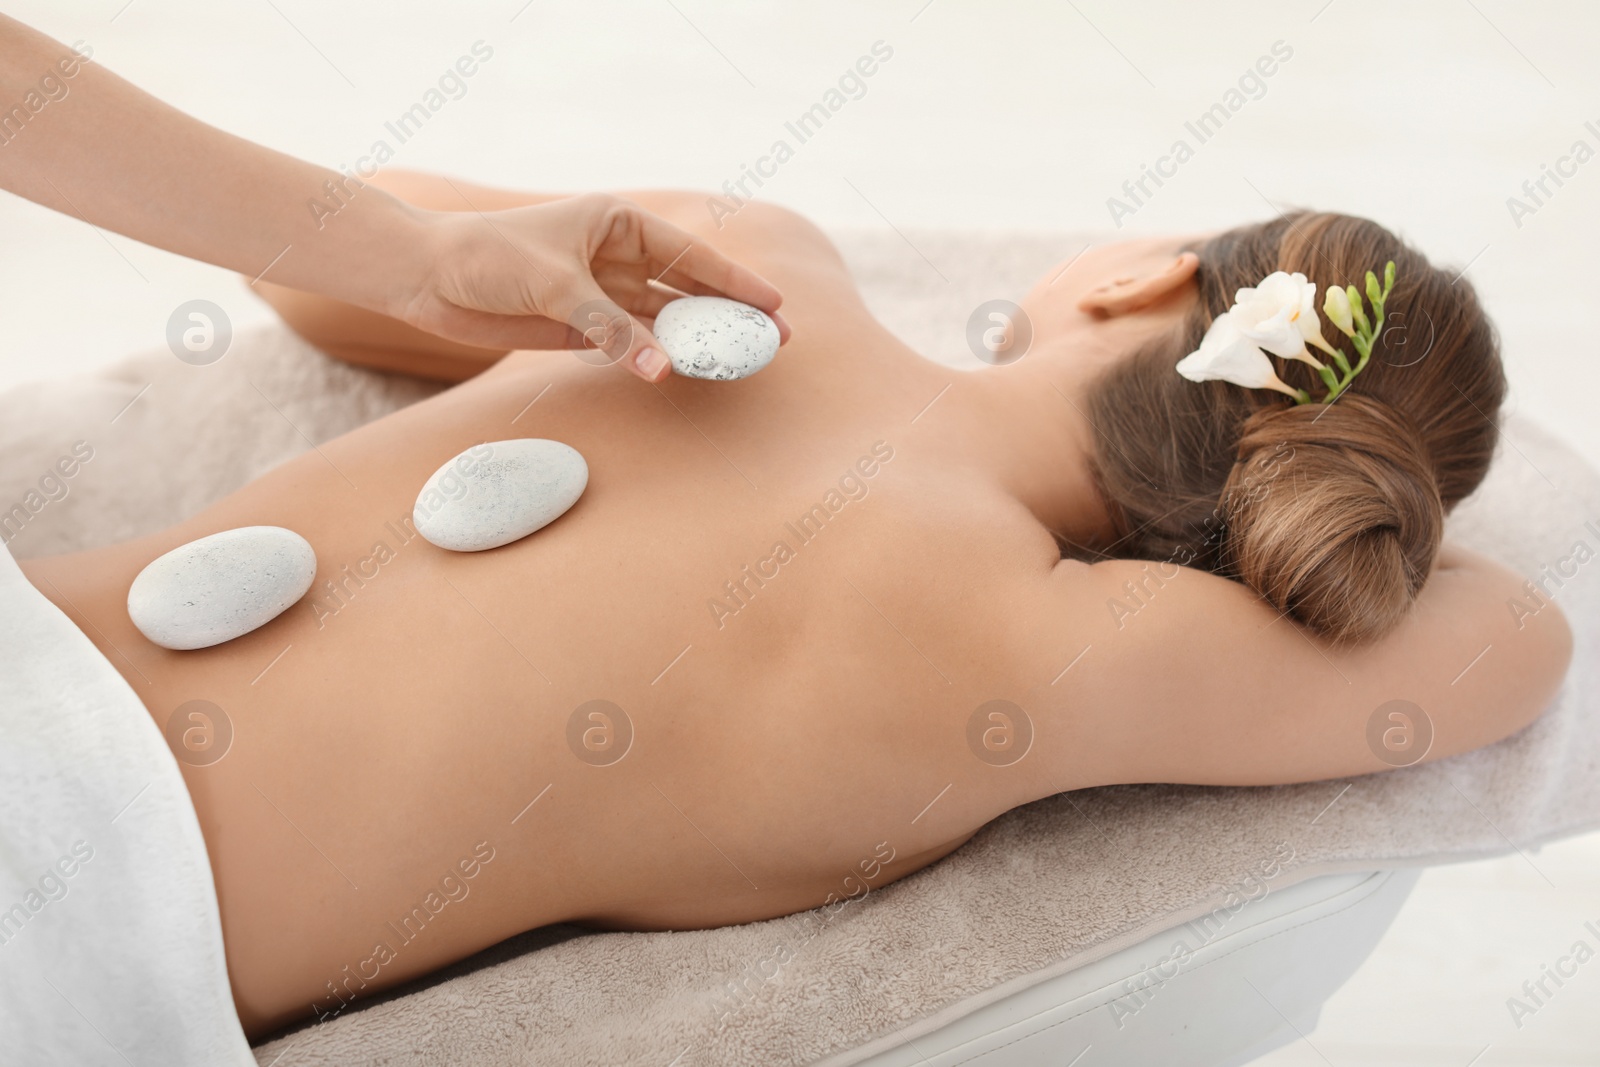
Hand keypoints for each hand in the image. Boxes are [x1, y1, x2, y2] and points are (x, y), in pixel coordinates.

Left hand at [396, 193, 789, 381]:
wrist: (426, 277)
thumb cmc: (486, 256)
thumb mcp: (555, 286)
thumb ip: (611, 328)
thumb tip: (662, 368)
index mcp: (615, 222)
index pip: (689, 253)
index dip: (733, 280)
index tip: (772, 304)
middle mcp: (614, 255)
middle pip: (686, 287)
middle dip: (728, 312)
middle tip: (772, 340)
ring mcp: (600, 292)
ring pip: (662, 317)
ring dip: (697, 338)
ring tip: (738, 359)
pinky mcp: (580, 327)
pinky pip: (632, 343)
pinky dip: (657, 356)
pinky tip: (686, 370)